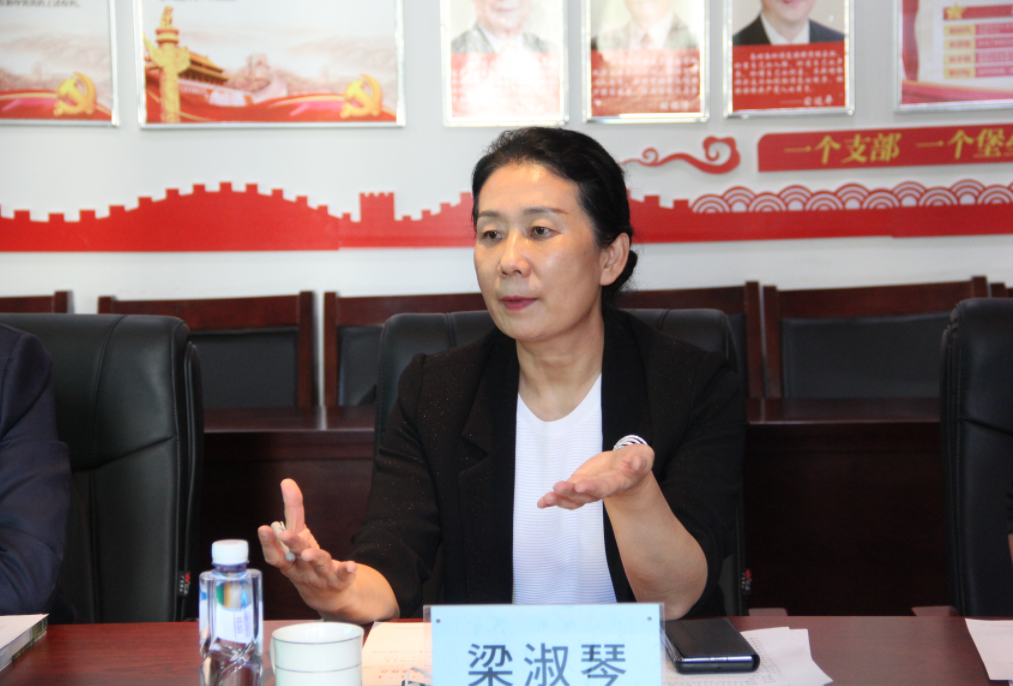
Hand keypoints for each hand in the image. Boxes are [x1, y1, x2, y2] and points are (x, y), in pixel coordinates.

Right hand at [257, 478, 356, 616]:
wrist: (327, 596)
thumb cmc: (306, 562)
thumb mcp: (298, 537)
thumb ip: (293, 511)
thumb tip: (286, 481)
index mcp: (289, 560)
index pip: (275, 553)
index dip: (268, 542)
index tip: (263, 528)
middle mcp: (302, 569)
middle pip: (296, 556)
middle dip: (291, 544)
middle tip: (284, 534)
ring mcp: (320, 575)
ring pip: (318, 564)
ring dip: (314, 557)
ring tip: (310, 552)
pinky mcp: (339, 579)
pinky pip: (343, 575)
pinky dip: (347, 570)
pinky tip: (351, 565)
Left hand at [537, 443, 654, 509]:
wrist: (627, 467)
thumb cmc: (636, 460)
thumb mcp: (644, 456)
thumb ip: (641, 461)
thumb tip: (638, 463)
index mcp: (618, 482)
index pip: (605, 487)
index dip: (593, 487)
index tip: (580, 486)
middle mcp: (602, 490)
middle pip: (586, 495)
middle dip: (572, 493)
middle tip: (558, 488)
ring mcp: (589, 490)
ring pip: (574, 499)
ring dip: (560, 499)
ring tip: (546, 498)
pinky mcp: (579, 485)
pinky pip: (566, 496)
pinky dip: (554, 500)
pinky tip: (542, 502)